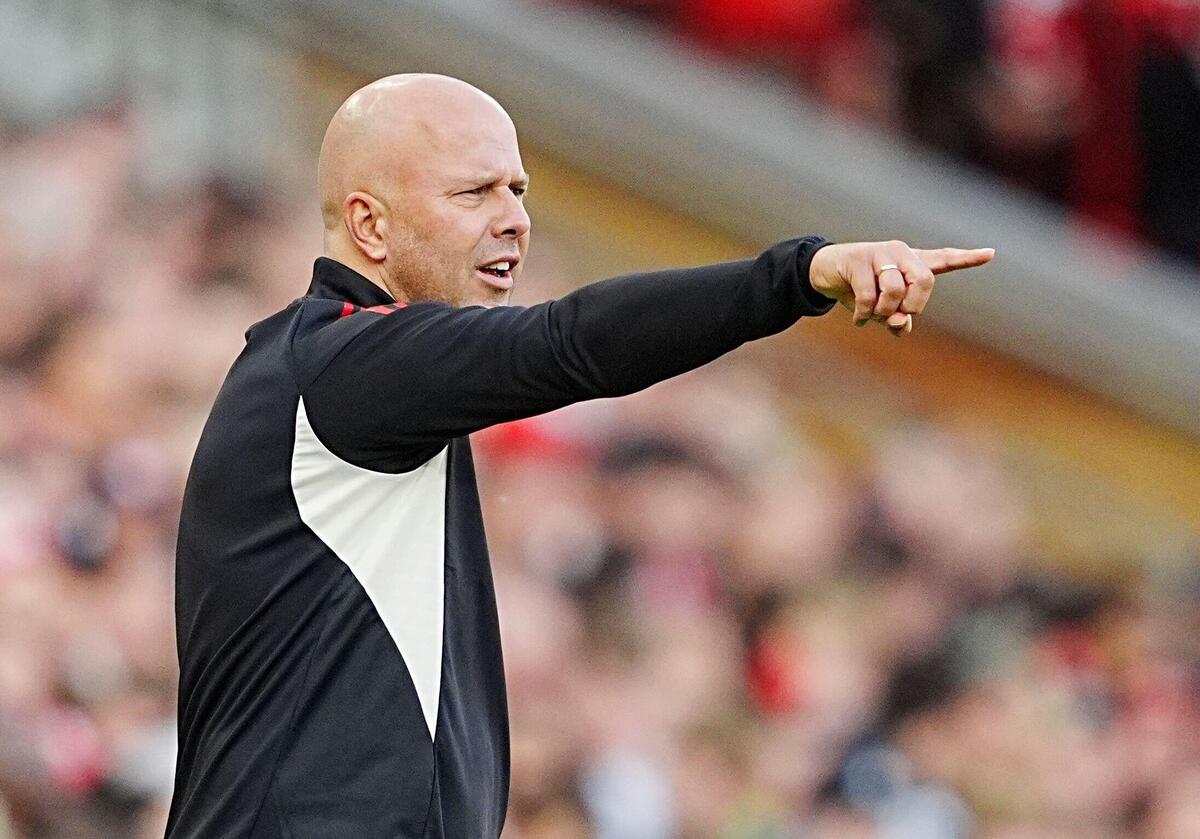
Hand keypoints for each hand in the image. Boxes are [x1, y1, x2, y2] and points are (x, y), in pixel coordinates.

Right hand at [809, 240, 994, 336]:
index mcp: (911, 263)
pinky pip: (869, 294)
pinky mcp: (857, 259)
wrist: (824, 272)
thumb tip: (902, 326)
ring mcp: (879, 253)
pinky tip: (858, 320)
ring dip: (884, 312)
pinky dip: (864, 314)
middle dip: (913, 306)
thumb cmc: (859, 289)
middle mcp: (900, 253)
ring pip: (895, 289)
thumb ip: (899, 318)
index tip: (990, 254)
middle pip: (924, 280)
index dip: (967, 259)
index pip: (944, 259)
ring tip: (870, 318)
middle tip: (897, 318)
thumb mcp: (882, 308)